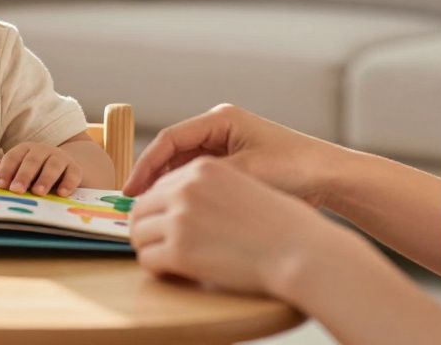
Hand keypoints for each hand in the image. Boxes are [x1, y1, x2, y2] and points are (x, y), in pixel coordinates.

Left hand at [0, 142, 82, 195]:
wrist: (65, 167)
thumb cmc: (34, 171)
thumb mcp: (19, 169)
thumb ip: (4, 170)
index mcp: (25, 150)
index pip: (13, 157)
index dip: (5, 170)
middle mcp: (42, 151)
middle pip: (32, 161)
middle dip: (23, 175)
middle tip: (16, 190)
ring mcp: (60, 158)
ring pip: (53, 165)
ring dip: (45, 179)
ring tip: (38, 192)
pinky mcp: (75, 168)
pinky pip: (73, 174)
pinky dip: (68, 183)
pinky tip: (62, 193)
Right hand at [123, 104, 344, 206]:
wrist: (334, 178)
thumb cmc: (295, 170)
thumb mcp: (245, 174)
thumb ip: (206, 179)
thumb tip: (169, 195)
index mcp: (221, 118)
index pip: (170, 138)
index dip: (146, 164)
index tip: (131, 189)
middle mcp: (221, 126)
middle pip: (174, 149)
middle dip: (153, 175)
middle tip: (135, 202)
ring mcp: (228, 144)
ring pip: (185, 164)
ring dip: (169, 184)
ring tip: (153, 209)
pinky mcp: (235, 161)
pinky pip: (201, 174)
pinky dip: (188, 190)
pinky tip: (180, 209)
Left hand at [130, 156, 353, 295]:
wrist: (302, 250)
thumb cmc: (284, 224)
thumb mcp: (245, 184)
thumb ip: (211, 188)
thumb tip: (182, 207)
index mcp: (204, 168)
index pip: (160, 182)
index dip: (153, 203)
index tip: (151, 217)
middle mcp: (187, 188)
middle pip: (141, 205)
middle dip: (144, 224)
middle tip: (150, 241)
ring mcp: (180, 218)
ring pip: (138, 232)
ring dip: (147, 246)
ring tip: (161, 257)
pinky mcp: (180, 250)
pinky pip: (147, 258)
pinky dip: (154, 267)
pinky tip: (169, 272)